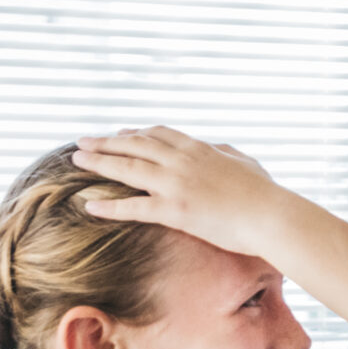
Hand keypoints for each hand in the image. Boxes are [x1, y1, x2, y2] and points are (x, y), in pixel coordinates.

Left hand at [72, 126, 280, 250]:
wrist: (271, 215)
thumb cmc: (265, 193)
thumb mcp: (246, 162)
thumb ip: (226, 152)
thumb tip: (217, 147)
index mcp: (200, 148)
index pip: (159, 134)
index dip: (135, 133)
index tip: (118, 133)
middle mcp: (183, 161)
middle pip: (136, 145)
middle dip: (106, 142)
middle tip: (83, 141)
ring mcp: (177, 184)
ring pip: (128, 168)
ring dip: (99, 163)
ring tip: (76, 161)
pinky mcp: (176, 210)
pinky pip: (134, 206)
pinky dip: (109, 205)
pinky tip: (89, 204)